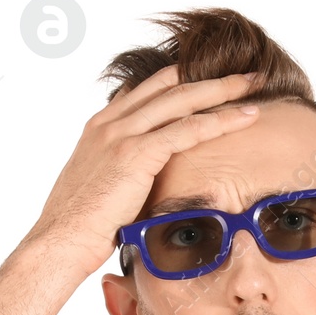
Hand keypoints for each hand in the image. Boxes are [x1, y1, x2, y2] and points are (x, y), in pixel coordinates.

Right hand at [25, 64, 264, 279]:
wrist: (60, 242)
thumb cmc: (79, 228)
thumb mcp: (101, 190)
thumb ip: (121, 175)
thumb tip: (141, 187)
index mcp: (100, 127)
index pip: (146, 90)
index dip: (180, 80)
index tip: (209, 78)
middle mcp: (110, 122)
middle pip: (169, 84)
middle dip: (209, 76)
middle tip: (243, 73)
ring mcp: (122, 134)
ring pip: (183, 98)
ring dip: (223, 89)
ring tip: (255, 82)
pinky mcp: (136, 153)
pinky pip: (188, 129)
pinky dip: (221, 120)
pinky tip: (247, 116)